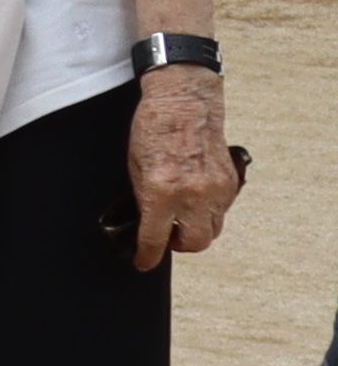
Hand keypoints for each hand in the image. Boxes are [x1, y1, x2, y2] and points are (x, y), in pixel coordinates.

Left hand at [131, 64, 240, 270]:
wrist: (184, 104)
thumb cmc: (153, 129)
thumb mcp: (135, 167)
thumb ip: (144, 198)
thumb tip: (147, 222)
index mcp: (161, 191)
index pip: (155, 239)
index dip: (147, 256)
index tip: (143, 262)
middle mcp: (192, 195)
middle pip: (195, 243)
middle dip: (179, 245)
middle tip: (167, 235)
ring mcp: (215, 189)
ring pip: (212, 230)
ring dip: (196, 229)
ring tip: (181, 216)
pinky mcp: (230, 182)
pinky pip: (221, 210)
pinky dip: (208, 211)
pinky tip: (194, 197)